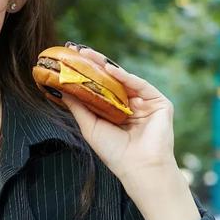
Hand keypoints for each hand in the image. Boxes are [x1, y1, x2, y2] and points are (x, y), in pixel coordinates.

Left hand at [60, 42, 176, 183]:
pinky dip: (125, 76)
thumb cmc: (114, 152)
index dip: (87, 73)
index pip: (100, 87)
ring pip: (123, 78)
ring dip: (105, 65)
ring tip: (87, 55)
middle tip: (78, 50)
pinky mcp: (159, 103)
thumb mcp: (89, 125)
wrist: (139, 168)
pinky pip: (139, 84)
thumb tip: (60, 88)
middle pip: (111, 79)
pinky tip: (109, 70)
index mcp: (116, 111)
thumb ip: (78, 106)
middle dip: (94, 64)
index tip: (70, 60)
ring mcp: (145, 103)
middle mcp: (131, 105)